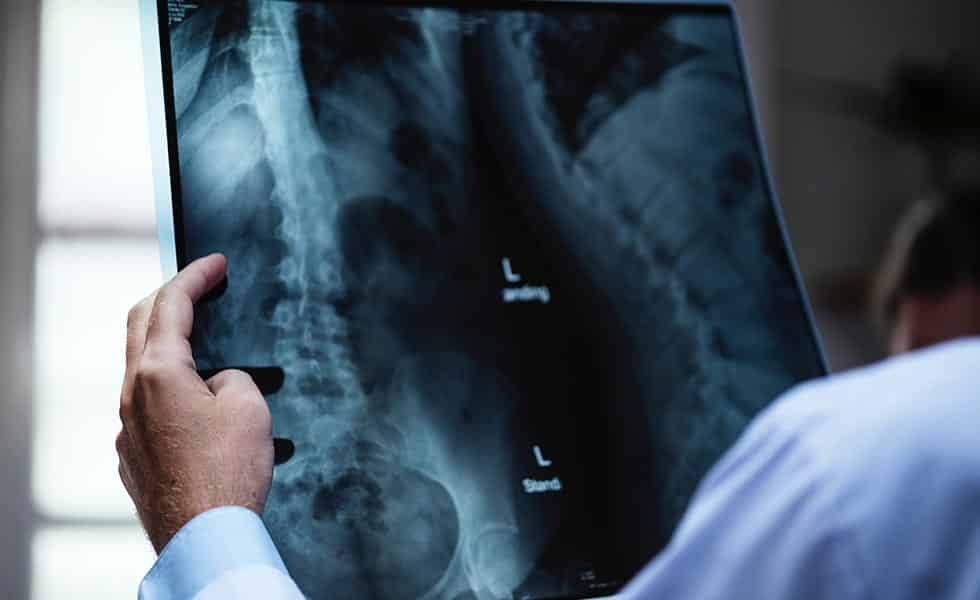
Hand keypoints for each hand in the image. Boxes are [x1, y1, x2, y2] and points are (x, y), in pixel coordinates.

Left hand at [116, 254, 274, 553]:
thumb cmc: (228, 472)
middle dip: (169, 296)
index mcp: (158, 373)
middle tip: (198, 285)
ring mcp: (129, 427)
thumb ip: (231, 377)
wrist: (205, 534)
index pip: (172, 305)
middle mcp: (133, 394)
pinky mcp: (135, 455)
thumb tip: (217, 383)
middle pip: (141, 325)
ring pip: (142, 367)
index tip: (215, 262)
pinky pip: (148, 406)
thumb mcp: (248, 406)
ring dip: (169, 343)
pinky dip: (170, 386)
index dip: (195, 276)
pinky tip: (198, 402)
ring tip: (204, 344)